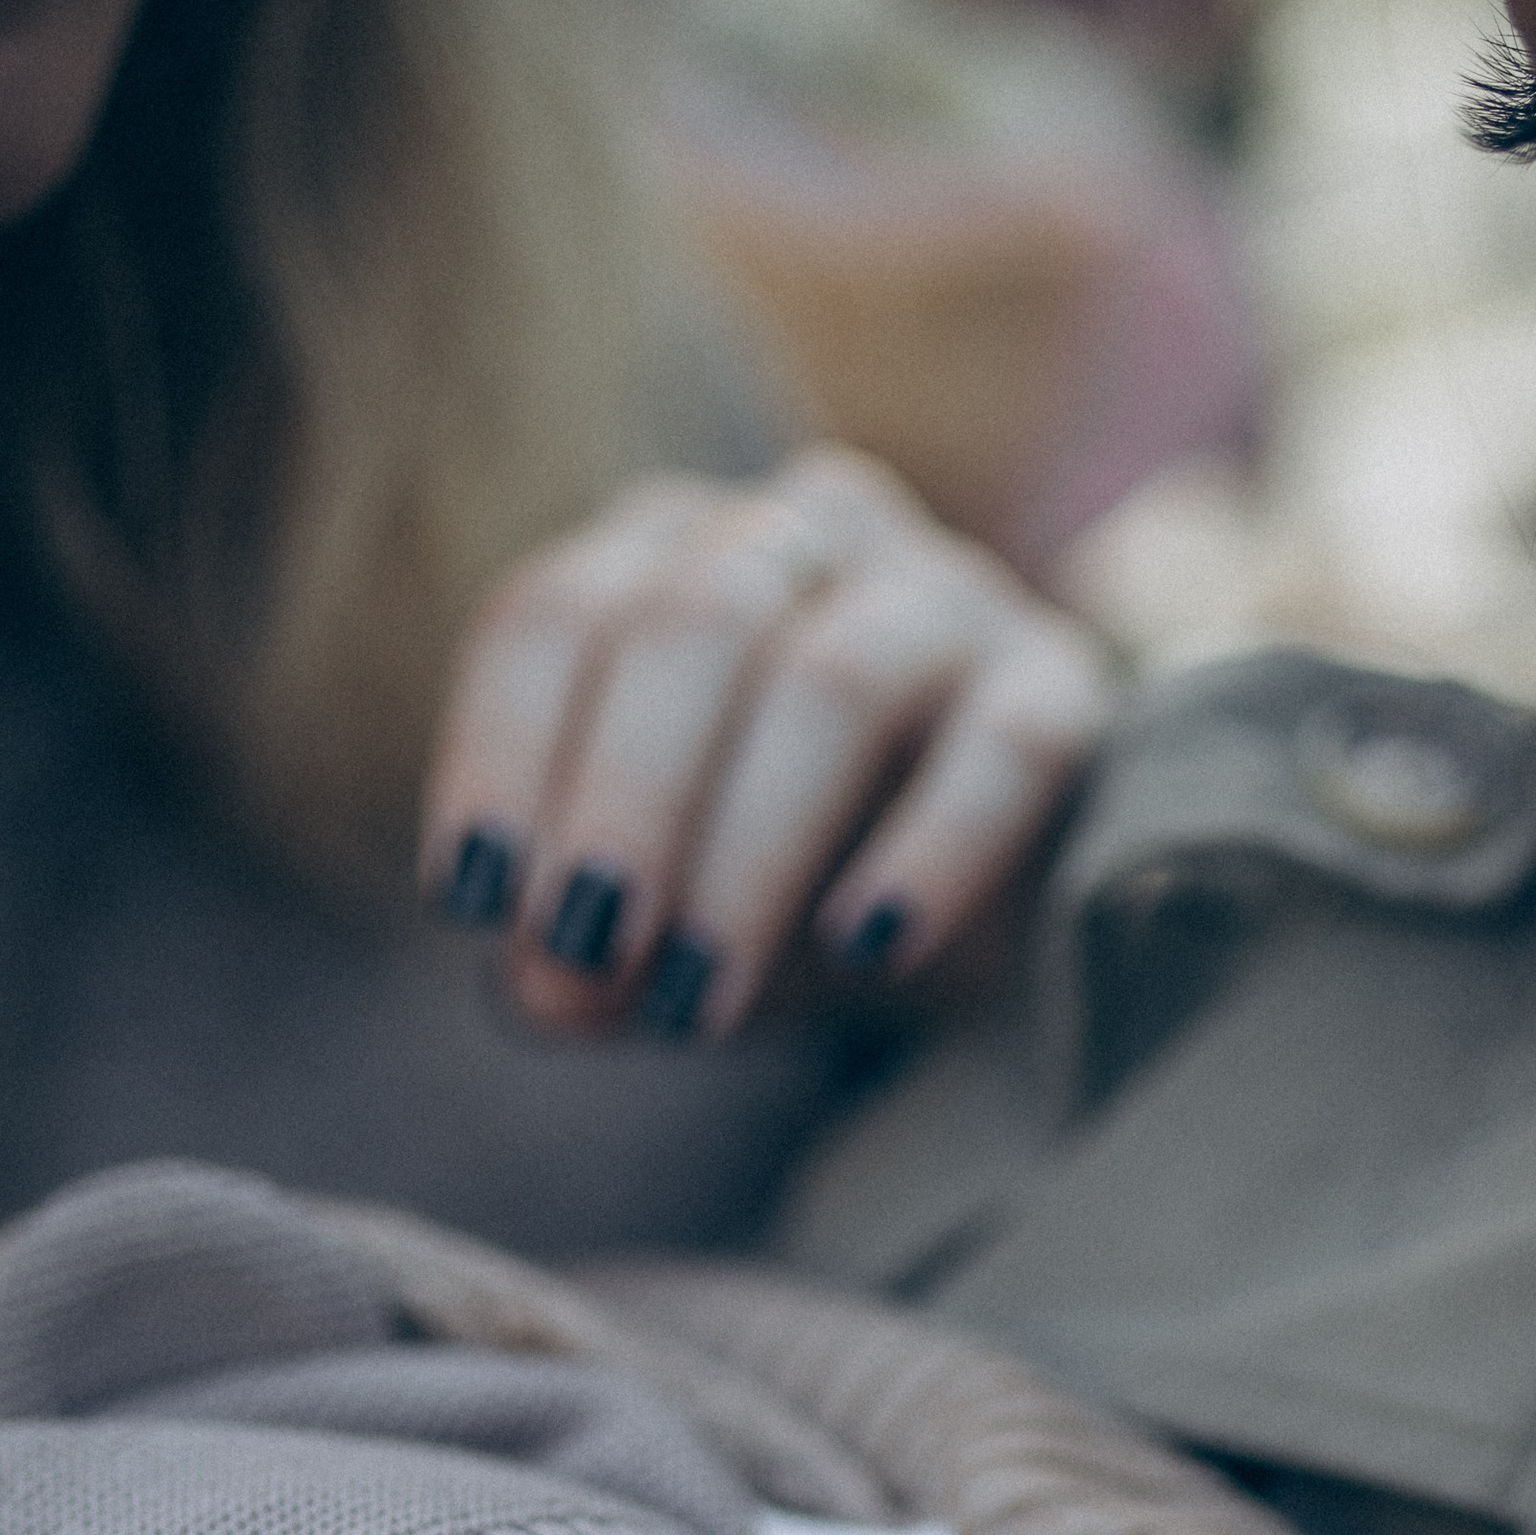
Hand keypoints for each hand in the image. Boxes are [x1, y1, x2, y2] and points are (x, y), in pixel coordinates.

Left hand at [421, 450, 1112, 1045]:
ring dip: (751, 850)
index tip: (478, 899)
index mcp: (669, 558)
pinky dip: (930, 853)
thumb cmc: (777, 887)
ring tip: (702, 998)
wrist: (978, 901)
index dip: (505, 752)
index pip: (559, 615)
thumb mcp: (658, 925)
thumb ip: (583, 954)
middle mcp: (801, 536)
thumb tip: (542, 990)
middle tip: (587, 950)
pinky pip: (1002, 749)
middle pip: (695, 628)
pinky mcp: (1057, 687)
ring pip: (832, 683)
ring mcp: (942, 597)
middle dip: (628, 799)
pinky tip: (868, 951)